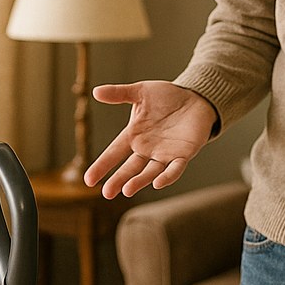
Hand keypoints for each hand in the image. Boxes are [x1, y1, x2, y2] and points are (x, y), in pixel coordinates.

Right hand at [84, 81, 216, 197]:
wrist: (195, 97)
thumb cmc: (167, 96)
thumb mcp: (140, 92)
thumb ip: (119, 94)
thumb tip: (95, 91)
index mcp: (134, 136)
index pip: (114, 153)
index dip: (102, 166)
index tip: (89, 180)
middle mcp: (147, 149)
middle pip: (130, 168)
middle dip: (118, 180)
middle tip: (107, 193)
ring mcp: (165, 154)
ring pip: (150, 172)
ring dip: (139, 181)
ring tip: (127, 190)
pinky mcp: (183, 155)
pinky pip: (174, 169)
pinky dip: (167, 176)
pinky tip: (157, 183)